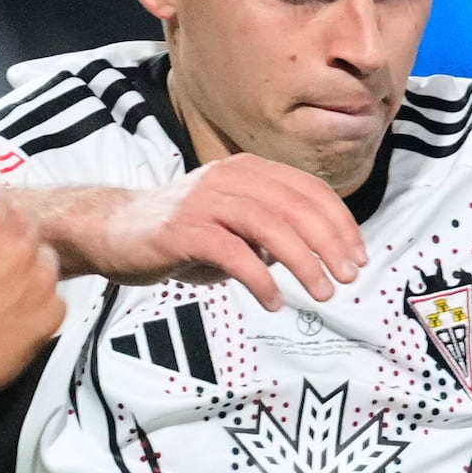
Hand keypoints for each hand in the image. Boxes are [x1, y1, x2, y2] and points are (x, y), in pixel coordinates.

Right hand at [0, 156, 65, 394]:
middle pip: (27, 230)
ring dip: (23, 272)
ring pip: (41, 262)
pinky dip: (33, 304)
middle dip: (6, 245)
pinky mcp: (55, 312)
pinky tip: (4, 317)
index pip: (4, 204)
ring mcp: (43, 280)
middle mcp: (23, 245)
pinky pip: (51, 297)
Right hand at [40, 153, 367, 307]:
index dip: (341, 224)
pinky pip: (232, 253)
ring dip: (303, 263)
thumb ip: (276, 232)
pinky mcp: (182, 229)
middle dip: (330, 244)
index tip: (358, 257)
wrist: (112, 231)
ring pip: (269, 226)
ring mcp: (204, 201)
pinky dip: (260, 279)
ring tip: (321, 293)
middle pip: (296, 207)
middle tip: (347, 278)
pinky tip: (273, 300)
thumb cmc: (183, 232)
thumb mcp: (237, 226)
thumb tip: (324, 256)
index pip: (309, 191)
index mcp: (249, 172)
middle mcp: (229, 178)